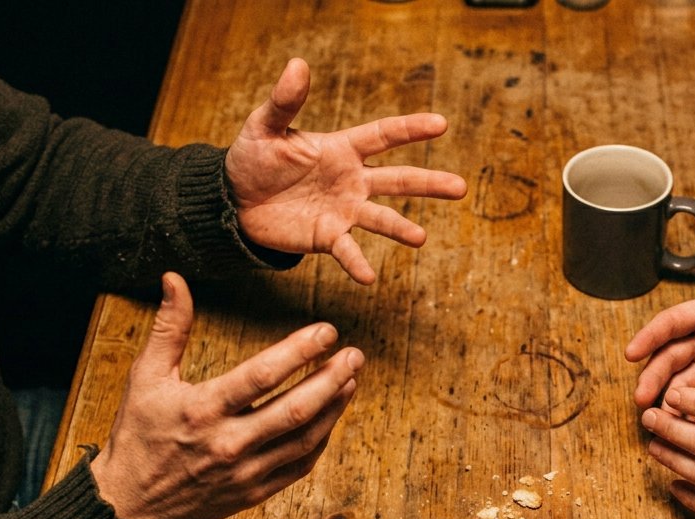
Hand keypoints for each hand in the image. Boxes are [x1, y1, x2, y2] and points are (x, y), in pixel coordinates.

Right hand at [91, 272, 362, 518]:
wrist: (128, 506)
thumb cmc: (138, 436)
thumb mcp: (144, 378)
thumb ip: (169, 329)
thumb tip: (175, 279)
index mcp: (202, 411)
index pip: (262, 376)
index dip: (299, 351)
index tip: (327, 331)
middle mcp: (228, 444)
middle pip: (294, 410)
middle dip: (331, 379)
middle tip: (355, 355)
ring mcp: (244, 472)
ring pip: (304, 439)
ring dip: (333, 407)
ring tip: (351, 379)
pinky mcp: (253, 493)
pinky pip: (298, 466)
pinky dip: (320, 439)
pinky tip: (330, 415)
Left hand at [225, 58, 467, 284]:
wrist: (235, 200)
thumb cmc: (253, 158)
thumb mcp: (265, 126)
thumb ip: (284, 101)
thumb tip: (297, 64)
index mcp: (343, 149)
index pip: (383, 136)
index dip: (411, 129)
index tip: (441, 124)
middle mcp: (352, 180)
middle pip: (398, 180)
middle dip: (429, 183)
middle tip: (460, 188)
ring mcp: (344, 210)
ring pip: (381, 219)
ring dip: (401, 228)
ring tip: (420, 238)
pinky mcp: (327, 237)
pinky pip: (347, 250)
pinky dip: (357, 263)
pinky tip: (369, 277)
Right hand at [625, 254, 694, 407]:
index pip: (671, 324)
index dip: (650, 337)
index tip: (631, 353)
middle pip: (668, 359)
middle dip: (653, 378)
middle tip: (640, 399)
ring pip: (681, 384)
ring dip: (667, 400)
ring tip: (658, 421)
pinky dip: (691, 415)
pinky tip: (683, 430)